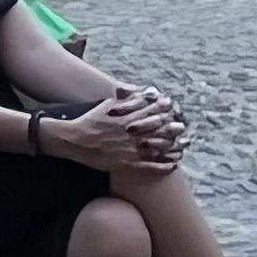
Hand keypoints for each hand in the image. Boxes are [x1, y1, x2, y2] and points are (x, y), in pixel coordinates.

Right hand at [47, 89, 186, 173]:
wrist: (74, 140)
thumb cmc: (90, 120)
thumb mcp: (108, 104)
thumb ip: (126, 97)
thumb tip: (141, 90)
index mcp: (127, 118)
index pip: (152, 112)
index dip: (164, 110)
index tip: (174, 109)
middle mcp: (131, 133)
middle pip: (158, 131)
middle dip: (173, 129)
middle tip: (183, 129)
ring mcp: (129, 150)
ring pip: (157, 149)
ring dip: (172, 148)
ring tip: (183, 148)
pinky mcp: (126, 164)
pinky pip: (148, 167)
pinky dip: (162, 166)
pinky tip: (173, 165)